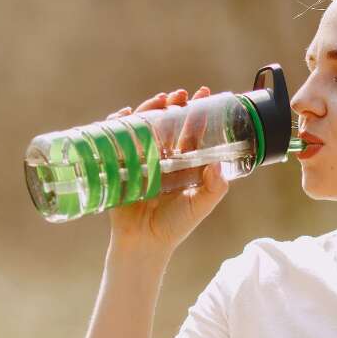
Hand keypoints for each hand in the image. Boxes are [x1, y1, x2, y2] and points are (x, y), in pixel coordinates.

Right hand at [106, 86, 229, 254]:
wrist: (144, 243)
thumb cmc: (174, 226)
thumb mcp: (199, 205)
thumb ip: (214, 188)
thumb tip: (219, 165)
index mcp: (183, 164)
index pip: (191, 132)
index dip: (198, 113)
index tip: (205, 94)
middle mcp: (162, 158)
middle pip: (167, 123)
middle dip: (173, 105)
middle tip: (180, 95)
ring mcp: (140, 159)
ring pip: (144, 126)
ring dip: (150, 109)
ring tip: (160, 100)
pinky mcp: (120, 165)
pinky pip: (117, 139)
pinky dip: (119, 124)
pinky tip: (125, 115)